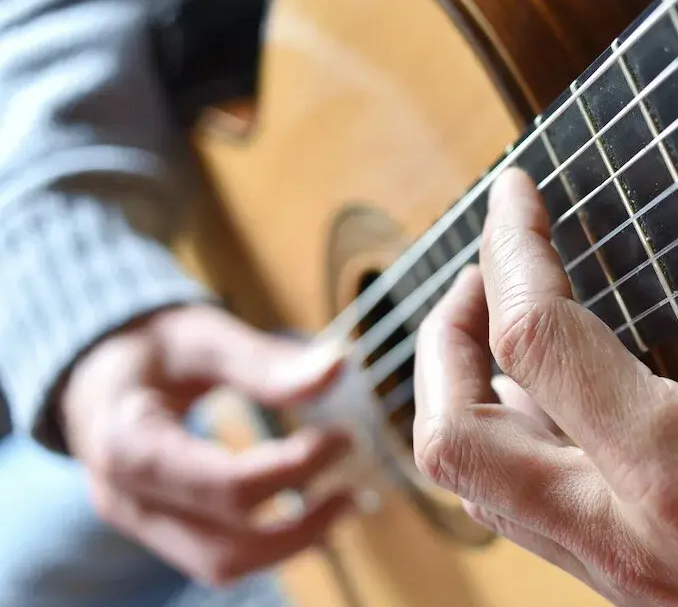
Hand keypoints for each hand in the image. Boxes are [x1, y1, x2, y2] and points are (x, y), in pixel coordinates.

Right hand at [61, 305, 352, 584]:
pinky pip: (217, 556)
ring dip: (291, 544)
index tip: (347, 437)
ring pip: (221, 565)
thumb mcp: (202, 336)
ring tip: (344, 502)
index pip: (226, 486)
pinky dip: (270, 543)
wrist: (96, 372)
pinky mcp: (158, 531)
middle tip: (357, 487)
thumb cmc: (151, 347)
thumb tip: (340, 366)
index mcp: (128, 444)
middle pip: (225, 546)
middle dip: (302, 525)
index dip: (295, 469)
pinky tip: (312, 511)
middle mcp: (125, 499)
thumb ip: (264, 360)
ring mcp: (138, 523)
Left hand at [413, 169, 677, 605]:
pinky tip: (558, 398)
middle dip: (444, 337)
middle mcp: (622, 532)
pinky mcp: (624, 587)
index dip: (512, 251)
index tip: (517, 195)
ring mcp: (615, 570)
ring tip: (509, 322)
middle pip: (454, 437)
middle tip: (487, 272)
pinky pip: (525, 511)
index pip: (537, 341)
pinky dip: (510, 440)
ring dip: (466, 392)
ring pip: (478, 486)